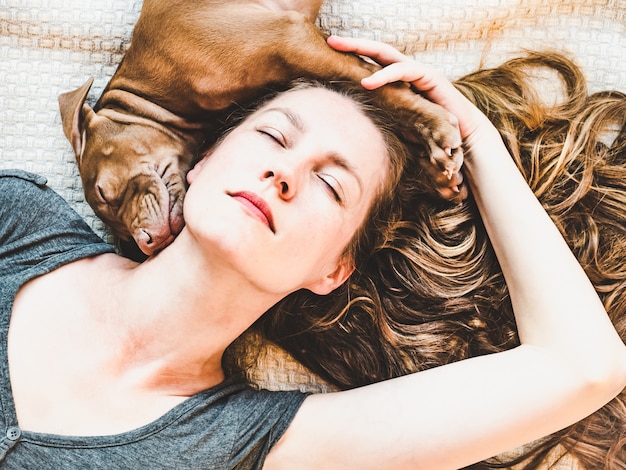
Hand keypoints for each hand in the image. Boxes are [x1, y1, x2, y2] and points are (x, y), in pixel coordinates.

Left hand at [327, 35, 490, 140]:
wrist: (460, 136)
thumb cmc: (429, 130)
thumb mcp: (398, 120)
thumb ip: (381, 113)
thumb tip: (352, 124)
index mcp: (398, 79)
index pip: (372, 61)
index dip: (353, 56)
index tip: (330, 53)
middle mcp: (407, 70)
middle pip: (377, 51)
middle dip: (354, 44)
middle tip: (331, 40)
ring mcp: (419, 71)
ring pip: (388, 55)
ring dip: (364, 51)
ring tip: (342, 50)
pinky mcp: (430, 77)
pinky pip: (404, 71)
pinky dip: (384, 75)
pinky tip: (367, 82)